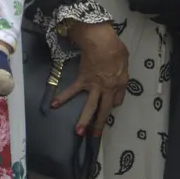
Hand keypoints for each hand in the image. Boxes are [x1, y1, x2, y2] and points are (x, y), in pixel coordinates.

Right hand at [50, 21, 129, 135]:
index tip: (111, 105)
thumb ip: (122, 71)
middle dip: (100, 123)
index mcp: (120, 83)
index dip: (114, 103)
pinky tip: (54, 104)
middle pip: (104, 109)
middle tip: (95, 136)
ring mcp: (94, 86)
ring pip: (90, 106)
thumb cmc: (115, 48)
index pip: (118, 99)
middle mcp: (107, 89)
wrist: (101, 42)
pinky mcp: (83, 80)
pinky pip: (72, 90)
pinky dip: (63, 97)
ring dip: (84, 120)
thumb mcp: (125, 60)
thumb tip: (118, 76)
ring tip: (78, 132)